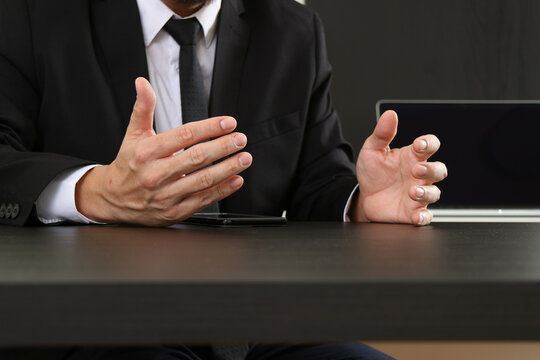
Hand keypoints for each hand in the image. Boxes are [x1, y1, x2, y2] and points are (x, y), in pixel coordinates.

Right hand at [75, 77, 251, 225]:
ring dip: (228, 169)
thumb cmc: (128, 164)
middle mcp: (156, 174)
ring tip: (244, 158)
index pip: (184, 135)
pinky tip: (236, 180)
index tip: (228, 123)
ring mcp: (166, 195)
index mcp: (147, 152)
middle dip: (223, 147)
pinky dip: (222, 191)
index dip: (209, 128)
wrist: (113, 199)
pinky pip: (202, 200)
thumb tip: (143, 83)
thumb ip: (143, 108)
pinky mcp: (174, 211)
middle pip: (196, 158)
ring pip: (203, 180)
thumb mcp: (133, 134)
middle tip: (240, 139)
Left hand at [352, 110, 446, 224]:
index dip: (429, 143)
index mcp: (412, 157)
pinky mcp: (412, 212)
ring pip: (434, 193)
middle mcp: (419, 175)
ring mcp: (418, 194)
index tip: (420, 145)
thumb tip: (390, 114)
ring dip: (427, 192)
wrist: (364, 197)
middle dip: (431, 169)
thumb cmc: (374, 173)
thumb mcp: (372, 151)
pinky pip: (425, 216)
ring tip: (413, 192)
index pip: (430, 145)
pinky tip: (416, 216)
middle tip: (416, 169)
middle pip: (439, 169)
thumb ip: (382, 134)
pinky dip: (423, 217)